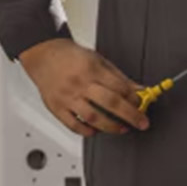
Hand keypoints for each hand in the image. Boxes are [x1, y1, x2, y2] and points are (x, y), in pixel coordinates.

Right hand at [18, 38, 149, 136]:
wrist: (43, 55)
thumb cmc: (71, 57)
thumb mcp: (99, 60)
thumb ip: (119, 77)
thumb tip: (139, 90)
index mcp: (92, 69)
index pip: (119, 86)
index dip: (134, 98)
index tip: (143, 104)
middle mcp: (80, 83)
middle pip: (110, 102)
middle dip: (130, 115)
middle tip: (142, 123)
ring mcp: (67, 97)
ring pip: (92, 116)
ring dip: (111, 126)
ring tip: (122, 129)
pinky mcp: (56, 108)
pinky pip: (73, 125)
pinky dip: (86, 131)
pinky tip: (96, 131)